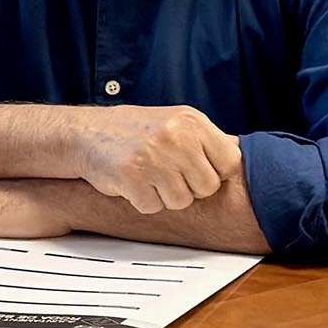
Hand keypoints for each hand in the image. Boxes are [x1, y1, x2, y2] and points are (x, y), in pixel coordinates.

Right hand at [70, 104, 242, 213]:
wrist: (86, 133)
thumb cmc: (134, 131)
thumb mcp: (175, 122)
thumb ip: (206, 140)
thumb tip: (242, 158)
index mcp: (192, 121)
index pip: (230, 162)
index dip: (214, 173)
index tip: (195, 170)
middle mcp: (176, 137)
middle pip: (207, 187)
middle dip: (188, 187)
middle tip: (166, 174)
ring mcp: (154, 157)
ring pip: (181, 201)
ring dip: (164, 196)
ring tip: (148, 176)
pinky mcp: (132, 178)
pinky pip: (153, 206)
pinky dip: (141, 200)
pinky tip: (131, 182)